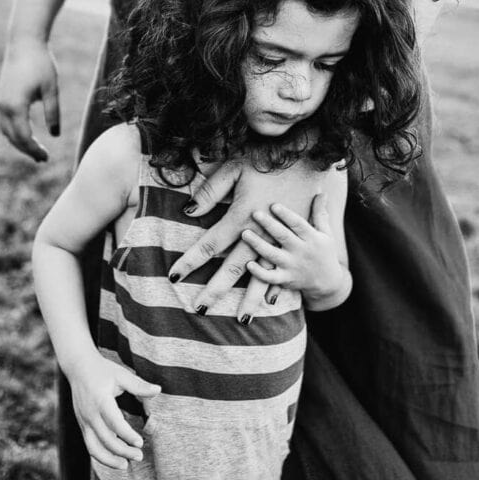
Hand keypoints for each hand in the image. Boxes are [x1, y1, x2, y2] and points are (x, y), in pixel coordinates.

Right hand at [0, 36, 60, 161]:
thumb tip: (54, 135)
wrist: (24, 42)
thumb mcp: (51, 88)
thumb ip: (53, 112)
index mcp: (16, 106)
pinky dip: (14, 132)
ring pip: (6, 131)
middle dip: (26, 150)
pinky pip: (5, 121)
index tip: (46, 158)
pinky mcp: (2, 97)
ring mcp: (1, 101)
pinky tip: (27, 134)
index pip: (23, 137)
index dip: (34, 150)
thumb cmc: (41, 63)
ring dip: (19, 142)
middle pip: (13, 137)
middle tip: (42, 159)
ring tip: (35, 150)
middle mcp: (4, 106)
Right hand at [68, 354, 160, 470]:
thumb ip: (139, 385)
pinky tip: (115, 458)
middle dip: (123, 450)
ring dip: (109, 460)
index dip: (127, 435)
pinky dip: (102, 455)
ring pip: (94, 448)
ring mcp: (84, 421)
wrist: (78, 367)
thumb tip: (158, 390)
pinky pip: (90, 445)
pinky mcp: (82, 425)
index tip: (140, 442)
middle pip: (105, 439)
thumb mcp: (121, 374)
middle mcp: (90, 413)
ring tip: (125, 465)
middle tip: (139, 455)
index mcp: (100, 400)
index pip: (114, 422)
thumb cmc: (102, 370)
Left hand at [167, 153, 323, 317]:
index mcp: (240, 216)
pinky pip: (284, 266)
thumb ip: (210, 190)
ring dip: (249, 297)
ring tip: (241, 319)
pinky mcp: (293, 240)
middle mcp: (257, 233)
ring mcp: (277, 239)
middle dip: (215, 290)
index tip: (173, 277)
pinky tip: (270, 301)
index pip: (209, 245)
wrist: (306, 160)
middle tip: (199, 310)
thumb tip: (188, 212)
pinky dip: (276, 285)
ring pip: (260, 275)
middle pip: (232, 269)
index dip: (190, 262)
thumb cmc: (265, 161)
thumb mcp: (234, 168)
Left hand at [242, 195, 348, 307]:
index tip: (274, 205)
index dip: (286, 215)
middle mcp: (301, 252)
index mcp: (312, 238)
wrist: (328, 282)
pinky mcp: (285, 279)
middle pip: (284, 237)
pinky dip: (260, 273)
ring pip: (273, 256)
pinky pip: (271, 278)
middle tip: (255, 213)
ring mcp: (292, 267)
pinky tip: (248, 263)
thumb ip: (320, 213)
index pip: (298, 224)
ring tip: (245, 233)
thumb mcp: (326, 233)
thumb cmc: (324, 252)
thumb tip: (322, 192)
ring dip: (258, 245)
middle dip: (269, 225)